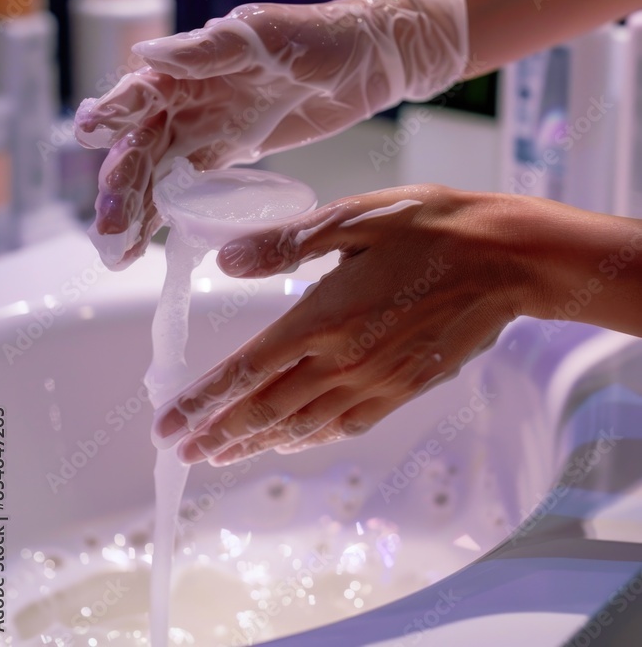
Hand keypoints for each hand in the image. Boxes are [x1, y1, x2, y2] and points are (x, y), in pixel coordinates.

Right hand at [74, 0, 466, 267]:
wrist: (367, 60)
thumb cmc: (319, 36)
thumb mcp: (266, 36)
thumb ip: (211, 50)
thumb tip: (147, 52)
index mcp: (193, 62)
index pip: (143, 90)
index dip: (114, 112)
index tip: (88, 135)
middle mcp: (191, 96)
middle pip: (143, 143)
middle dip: (121, 183)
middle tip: (108, 224)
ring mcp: (209, 127)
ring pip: (158, 172)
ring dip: (134, 208)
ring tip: (114, 251)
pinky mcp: (231, 152)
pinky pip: (189, 187)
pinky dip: (166, 214)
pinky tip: (145, 244)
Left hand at [153, 185, 534, 465]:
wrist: (505, 259)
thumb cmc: (429, 227)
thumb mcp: (354, 218)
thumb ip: (288, 243)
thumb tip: (227, 260)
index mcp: (323, 317)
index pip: (246, 370)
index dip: (203, 401)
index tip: (169, 425)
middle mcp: (344, 360)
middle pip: (265, 408)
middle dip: (217, 432)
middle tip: (179, 452)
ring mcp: (375, 381)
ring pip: (301, 425)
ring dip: (254, 442)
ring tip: (219, 455)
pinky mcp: (403, 388)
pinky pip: (345, 424)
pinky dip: (309, 438)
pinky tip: (291, 443)